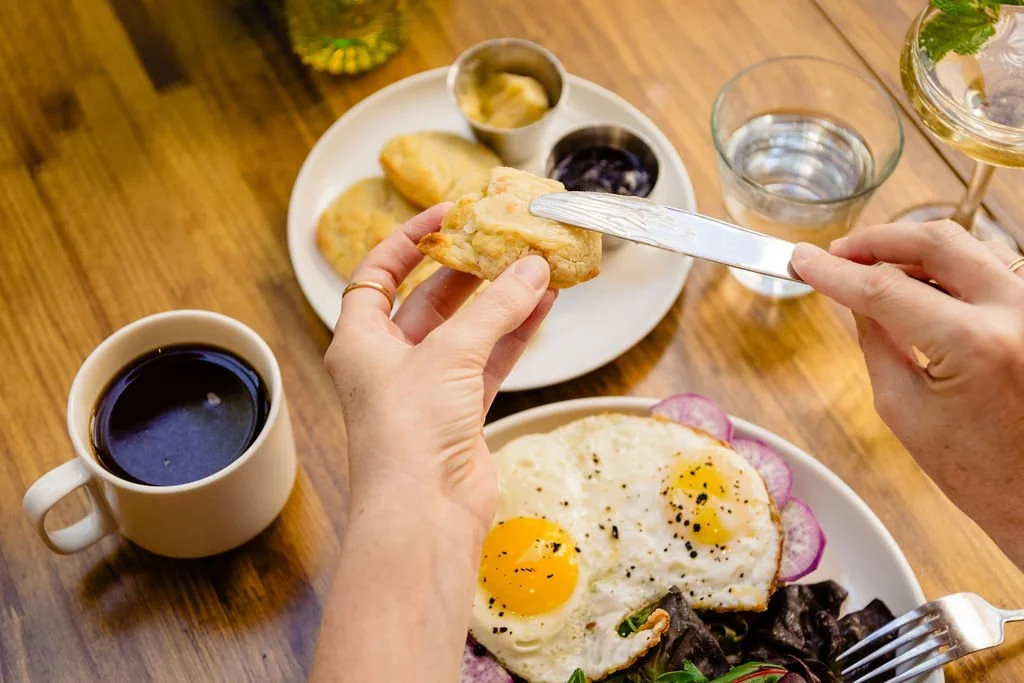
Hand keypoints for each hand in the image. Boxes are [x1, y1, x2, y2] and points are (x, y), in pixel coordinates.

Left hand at [324, 204, 556, 533]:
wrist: (423, 513)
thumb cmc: (407, 431)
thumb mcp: (448, 354)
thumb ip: (494, 308)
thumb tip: (532, 268)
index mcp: (360, 340)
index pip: (377, 274)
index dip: (408, 241)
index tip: (446, 215)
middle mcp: (390, 361)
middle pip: (429, 300)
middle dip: (468, 269)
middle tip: (503, 238)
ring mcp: (428, 387)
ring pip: (467, 330)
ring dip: (500, 301)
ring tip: (536, 266)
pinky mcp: (461, 412)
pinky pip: (490, 360)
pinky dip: (514, 335)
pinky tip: (543, 307)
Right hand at [791, 220, 1023, 564]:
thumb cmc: (979, 472)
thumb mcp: (903, 409)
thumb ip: (877, 342)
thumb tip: (854, 298)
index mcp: (977, 345)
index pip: (886, 289)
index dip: (835, 272)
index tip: (803, 260)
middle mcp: (1018, 315)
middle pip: (937, 240)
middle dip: (878, 240)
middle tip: (838, 252)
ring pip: (968, 248)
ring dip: (914, 251)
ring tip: (871, 269)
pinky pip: (991, 270)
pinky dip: (948, 269)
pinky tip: (917, 283)